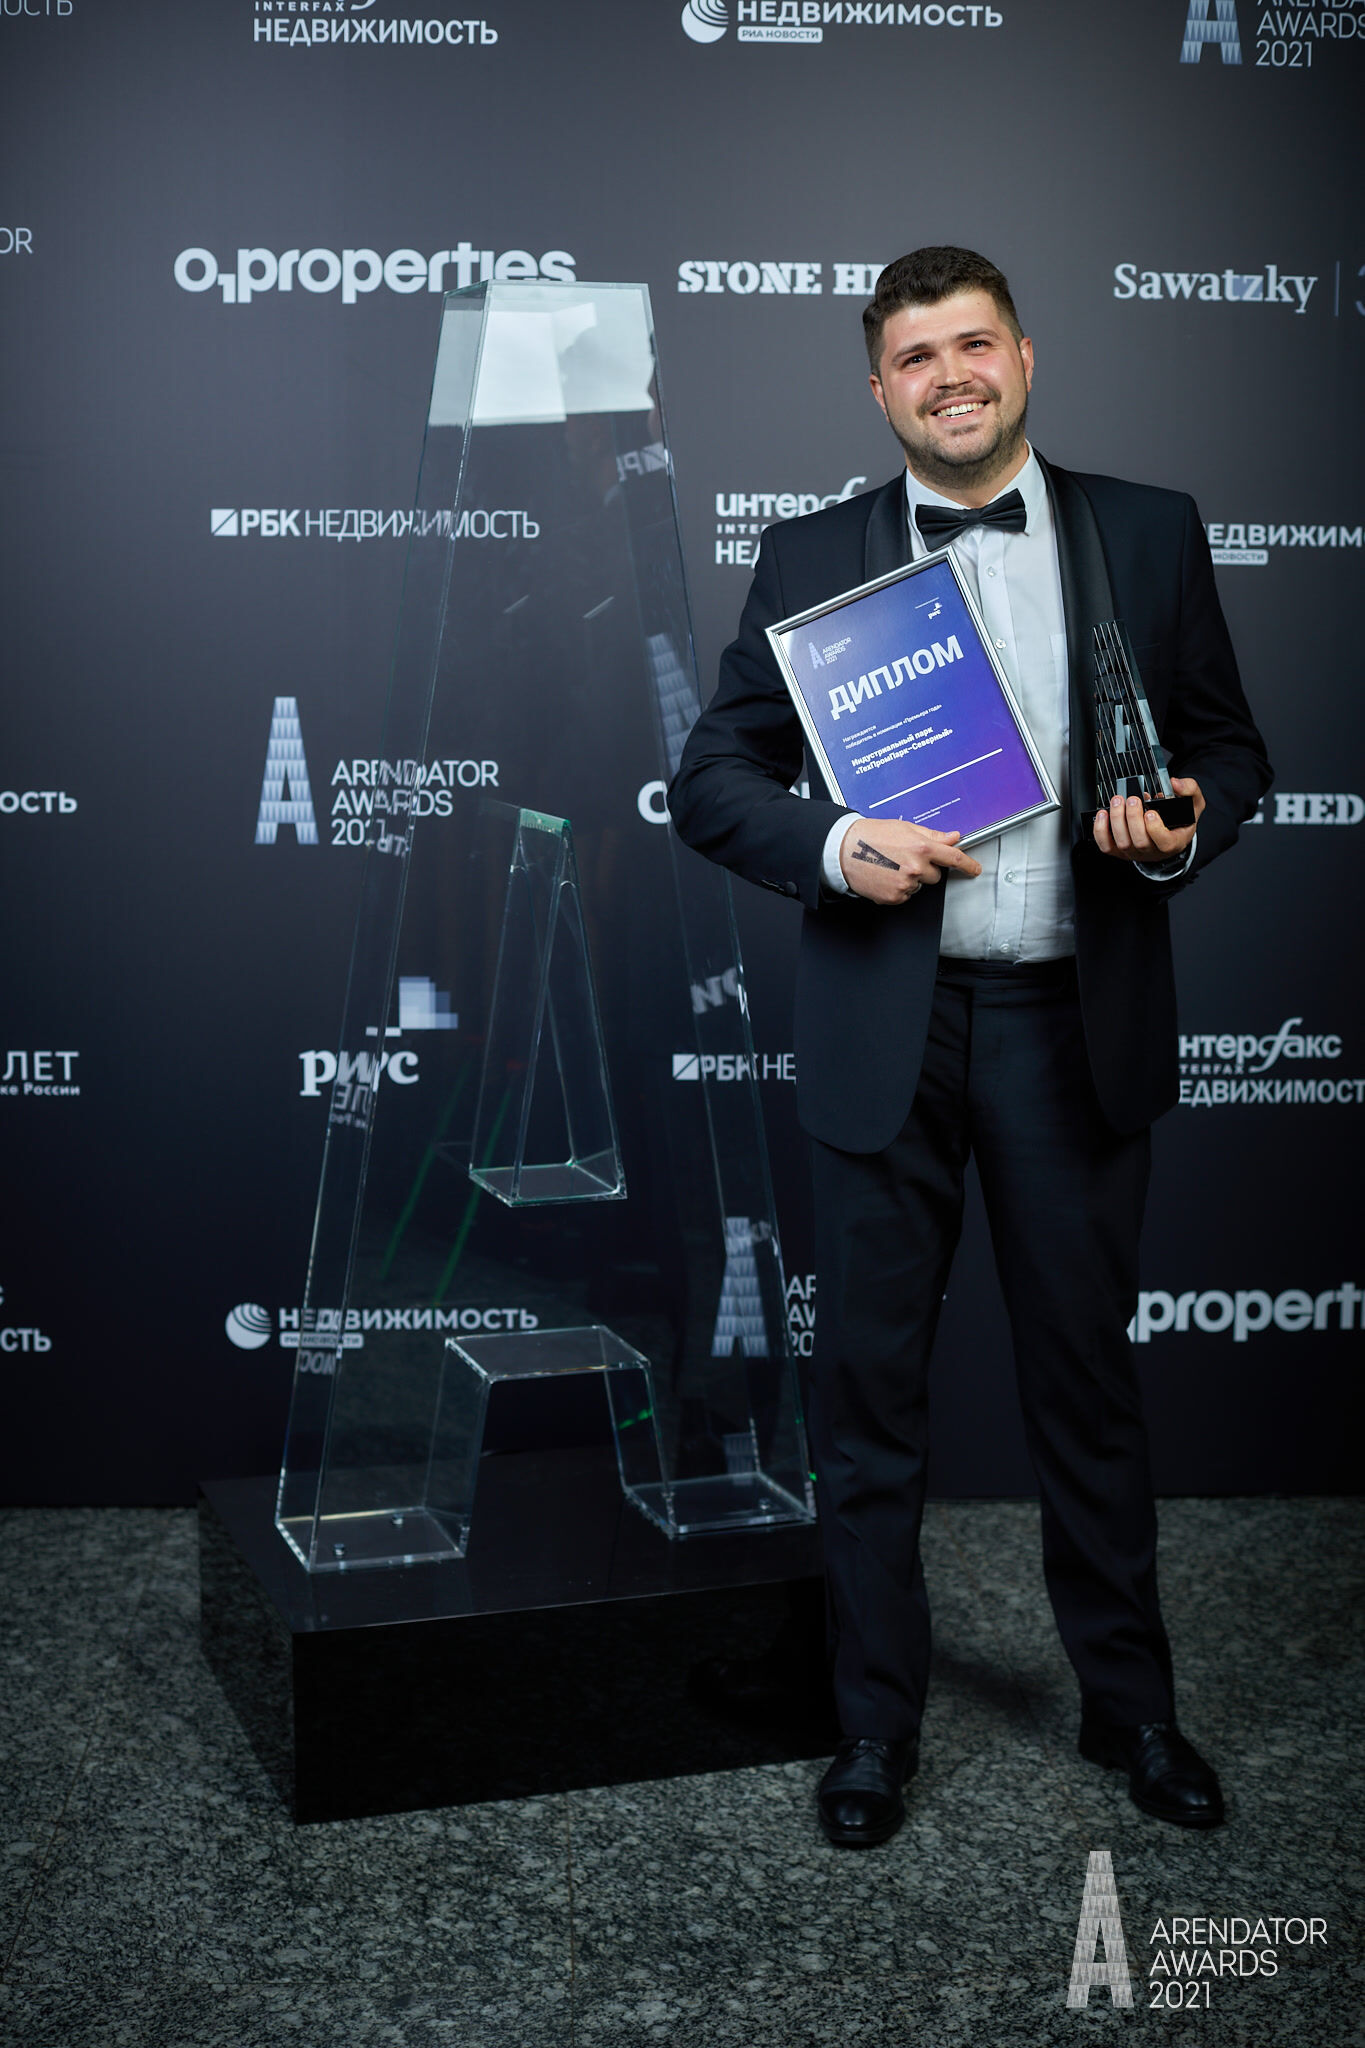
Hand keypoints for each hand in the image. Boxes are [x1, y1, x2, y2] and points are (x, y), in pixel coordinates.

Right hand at [839, 818, 982, 904]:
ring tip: (891, 865)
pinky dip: (898, 888)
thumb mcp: (905, 828)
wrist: (844, 850)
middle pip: (935, 876)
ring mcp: (905, 884)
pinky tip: (886, 876)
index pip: (953, 858)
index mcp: (921, 847)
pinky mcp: (894, 896)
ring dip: (911, 879)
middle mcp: (915, 867)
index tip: (975, 869)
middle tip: (905, 858)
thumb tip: (952, 837)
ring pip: (919, 886)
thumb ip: (933, 835)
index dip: (968, 865)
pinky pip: (905, 895)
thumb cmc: (871, 835)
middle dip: (926, 869)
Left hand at [1093, 777, 1204, 864]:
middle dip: (1133, 818)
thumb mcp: (1193, 803)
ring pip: (1122, 842)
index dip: (1155, 829)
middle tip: (1132, 800)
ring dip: (1117, 820)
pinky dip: (1100, 830)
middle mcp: (1153, 850)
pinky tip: (1103, 814)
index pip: (1165, 843)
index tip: (1151, 812)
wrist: (1169, 832)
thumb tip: (1175, 783)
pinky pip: (1106, 846)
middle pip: (1140, 842)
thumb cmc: (1181, 819)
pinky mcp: (1119, 850)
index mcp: (1174, 842)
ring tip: (1118, 801)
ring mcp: (1135, 852)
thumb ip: (1190, 790)